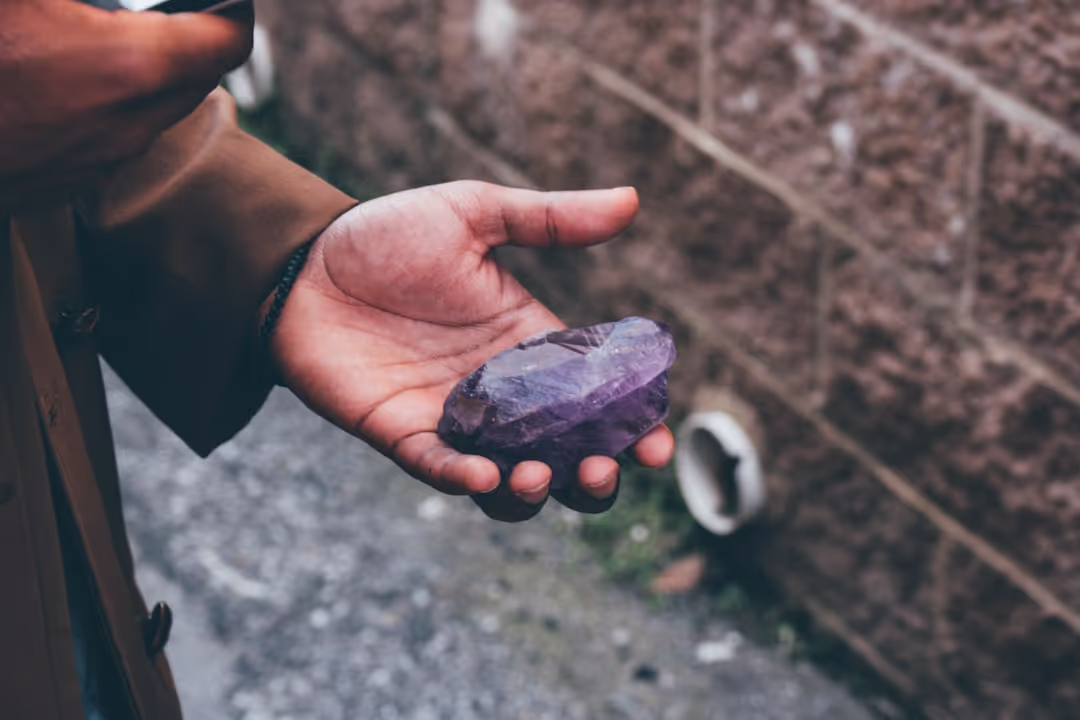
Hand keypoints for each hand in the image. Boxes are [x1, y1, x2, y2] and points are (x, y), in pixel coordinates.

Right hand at [0, 0, 252, 208]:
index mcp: (130, 65)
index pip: (228, 40)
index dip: (230, 8)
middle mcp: (129, 122)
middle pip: (198, 76)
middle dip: (189, 37)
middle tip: (158, 8)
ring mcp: (100, 157)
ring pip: (157, 109)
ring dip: (147, 71)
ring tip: (99, 34)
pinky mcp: (67, 180)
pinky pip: (115, 135)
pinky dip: (109, 102)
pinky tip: (61, 74)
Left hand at [268, 181, 674, 521]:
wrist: (303, 260)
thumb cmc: (387, 235)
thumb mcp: (473, 216)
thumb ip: (550, 220)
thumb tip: (632, 201)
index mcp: (532, 347)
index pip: (598, 400)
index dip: (634, 428)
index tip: (657, 444)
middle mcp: (503, 395)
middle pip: (565, 457)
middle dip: (595, 476)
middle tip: (605, 467)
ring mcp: (455, 420)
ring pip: (510, 481)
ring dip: (536, 491)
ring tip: (542, 472)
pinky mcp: (403, 434)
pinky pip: (440, 470)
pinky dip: (465, 479)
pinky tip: (483, 473)